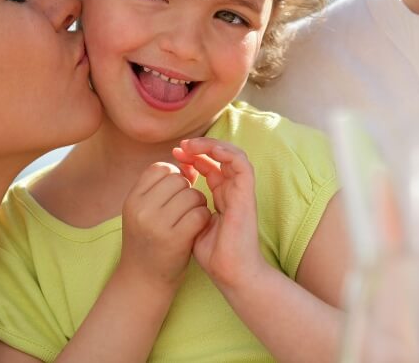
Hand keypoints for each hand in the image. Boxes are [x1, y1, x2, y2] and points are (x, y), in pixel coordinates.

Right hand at [118, 162, 211, 288]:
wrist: (143, 280)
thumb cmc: (149, 240)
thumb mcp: (144, 210)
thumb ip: (162, 187)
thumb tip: (190, 164)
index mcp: (132, 199)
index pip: (160, 168)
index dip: (173, 176)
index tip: (175, 193)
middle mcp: (141, 209)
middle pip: (178, 180)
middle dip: (188, 190)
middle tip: (184, 208)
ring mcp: (157, 224)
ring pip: (192, 195)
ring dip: (198, 204)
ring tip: (191, 218)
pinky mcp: (175, 239)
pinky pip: (200, 214)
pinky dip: (204, 218)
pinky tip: (198, 228)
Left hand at [172, 138, 265, 290]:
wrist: (230, 273)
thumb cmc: (213, 257)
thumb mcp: (193, 226)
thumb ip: (188, 209)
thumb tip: (173, 196)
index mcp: (222, 198)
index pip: (209, 169)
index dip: (193, 159)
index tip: (174, 157)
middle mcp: (232, 191)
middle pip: (219, 159)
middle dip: (199, 149)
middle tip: (179, 147)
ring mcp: (240, 191)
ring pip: (231, 155)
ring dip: (211, 145)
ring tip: (190, 145)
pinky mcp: (246, 194)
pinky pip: (241, 163)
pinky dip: (226, 152)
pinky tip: (207, 150)